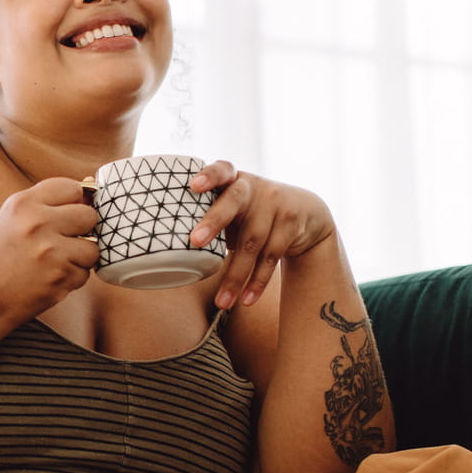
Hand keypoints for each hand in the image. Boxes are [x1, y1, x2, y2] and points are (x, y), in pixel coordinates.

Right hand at [0, 177, 99, 319]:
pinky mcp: (60, 275)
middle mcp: (36, 222)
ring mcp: (49, 250)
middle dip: (82, 230)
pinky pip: (85, 272)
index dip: (73, 203)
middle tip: (60, 241)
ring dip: (79, 257)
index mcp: (23, 203)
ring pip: (92, 247)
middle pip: (88, 215)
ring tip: (54, 261)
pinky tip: (50, 277)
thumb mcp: (15, 217)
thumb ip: (49, 202)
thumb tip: (91, 191)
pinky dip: (72, 277)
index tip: (62, 216)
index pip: (71, 188)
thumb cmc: (4, 255)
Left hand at [184, 161, 335, 309]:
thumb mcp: (233, 205)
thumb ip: (209, 215)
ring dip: (236, 276)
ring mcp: (275, 204)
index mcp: (233, 179)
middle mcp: (253, 187)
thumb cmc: (251, 212)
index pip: (221, 169)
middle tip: (195, 241)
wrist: (306, 212)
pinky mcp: (290, 224)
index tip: (194, 185)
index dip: (209, 176)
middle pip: (234, 202)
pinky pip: (271, 257)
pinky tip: (245, 299)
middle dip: (214, 221)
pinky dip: (257, 281)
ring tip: (222, 303)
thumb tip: (166, 246)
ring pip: (252, 242)